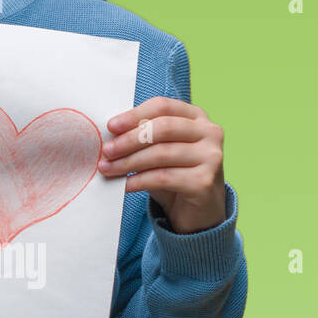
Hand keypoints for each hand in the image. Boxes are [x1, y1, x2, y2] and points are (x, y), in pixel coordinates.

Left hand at [98, 96, 227, 233]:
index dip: (134, 115)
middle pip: (162, 128)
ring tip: (108, 169)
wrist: (198, 210)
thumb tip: (109, 134)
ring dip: (128, 162)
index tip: (110, 127)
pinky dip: (139, 180)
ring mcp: (211, 156)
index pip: (163, 106)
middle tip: (106, 151)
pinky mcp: (205, 181)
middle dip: (129, 140)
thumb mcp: (159, 149)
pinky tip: (124, 185)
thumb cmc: (174, 173)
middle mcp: (210, 133)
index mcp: (196, 117)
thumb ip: (142, 135)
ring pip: (161, 153)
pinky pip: (164, 177)